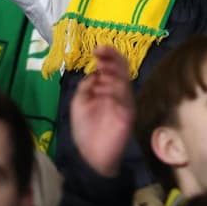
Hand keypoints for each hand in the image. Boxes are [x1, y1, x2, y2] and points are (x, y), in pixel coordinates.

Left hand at [70, 46, 134, 177]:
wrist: (91, 156)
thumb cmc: (85, 130)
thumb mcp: (79, 104)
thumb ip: (86, 87)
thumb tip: (93, 74)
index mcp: (106, 88)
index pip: (111, 67)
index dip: (107, 55)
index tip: (97, 49)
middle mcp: (117, 92)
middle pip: (122, 69)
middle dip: (112, 58)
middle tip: (101, 52)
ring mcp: (124, 102)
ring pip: (125, 79)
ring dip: (113, 71)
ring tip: (102, 67)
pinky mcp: (127, 113)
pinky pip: (125, 97)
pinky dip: (115, 89)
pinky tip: (104, 88)